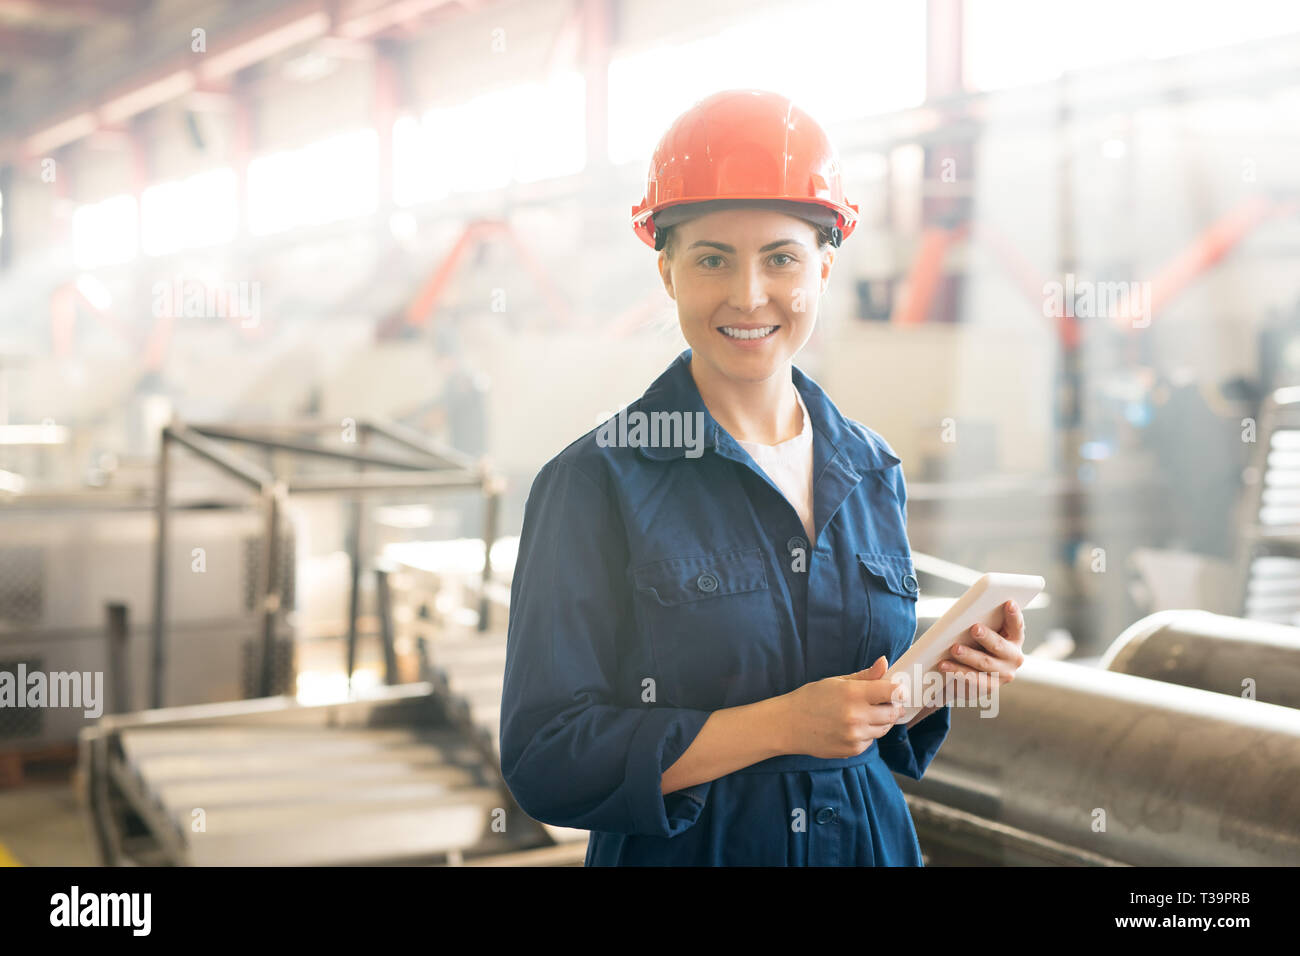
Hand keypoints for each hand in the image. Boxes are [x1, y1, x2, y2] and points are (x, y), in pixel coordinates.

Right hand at [780, 656, 907, 758]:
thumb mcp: (836, 681)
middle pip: (893, 712)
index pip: (892, 691)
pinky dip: (867, 733)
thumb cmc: (811, 698)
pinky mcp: (853, 750)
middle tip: (883, 702)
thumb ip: (865, 675)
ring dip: (880, 720)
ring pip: (884, 728)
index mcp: (853, 694)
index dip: (898, 690)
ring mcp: (855, 736)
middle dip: (892, 706)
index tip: (896, 690)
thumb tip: (884, 662)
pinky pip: (871, 741)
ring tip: (863, 713)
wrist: (789, 724)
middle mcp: (857, 716)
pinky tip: (852, 726)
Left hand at [938, 599, 1026, 691]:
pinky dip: (957, 672)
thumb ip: (983, 622)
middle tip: (974, 628)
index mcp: (1015, 639)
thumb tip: (967, 612)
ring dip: (969, 656)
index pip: (1017, 625)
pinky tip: (944, 666)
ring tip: (954, 648)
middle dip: (987, 637)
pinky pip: (973, 681)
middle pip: (999, 646)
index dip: (1014, 614)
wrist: (975, 674)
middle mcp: (1014, 658)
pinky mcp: (989, 687)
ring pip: (985, 664)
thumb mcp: (984, 632)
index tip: (1009, 602)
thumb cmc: (978, 643)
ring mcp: (1003, 675)